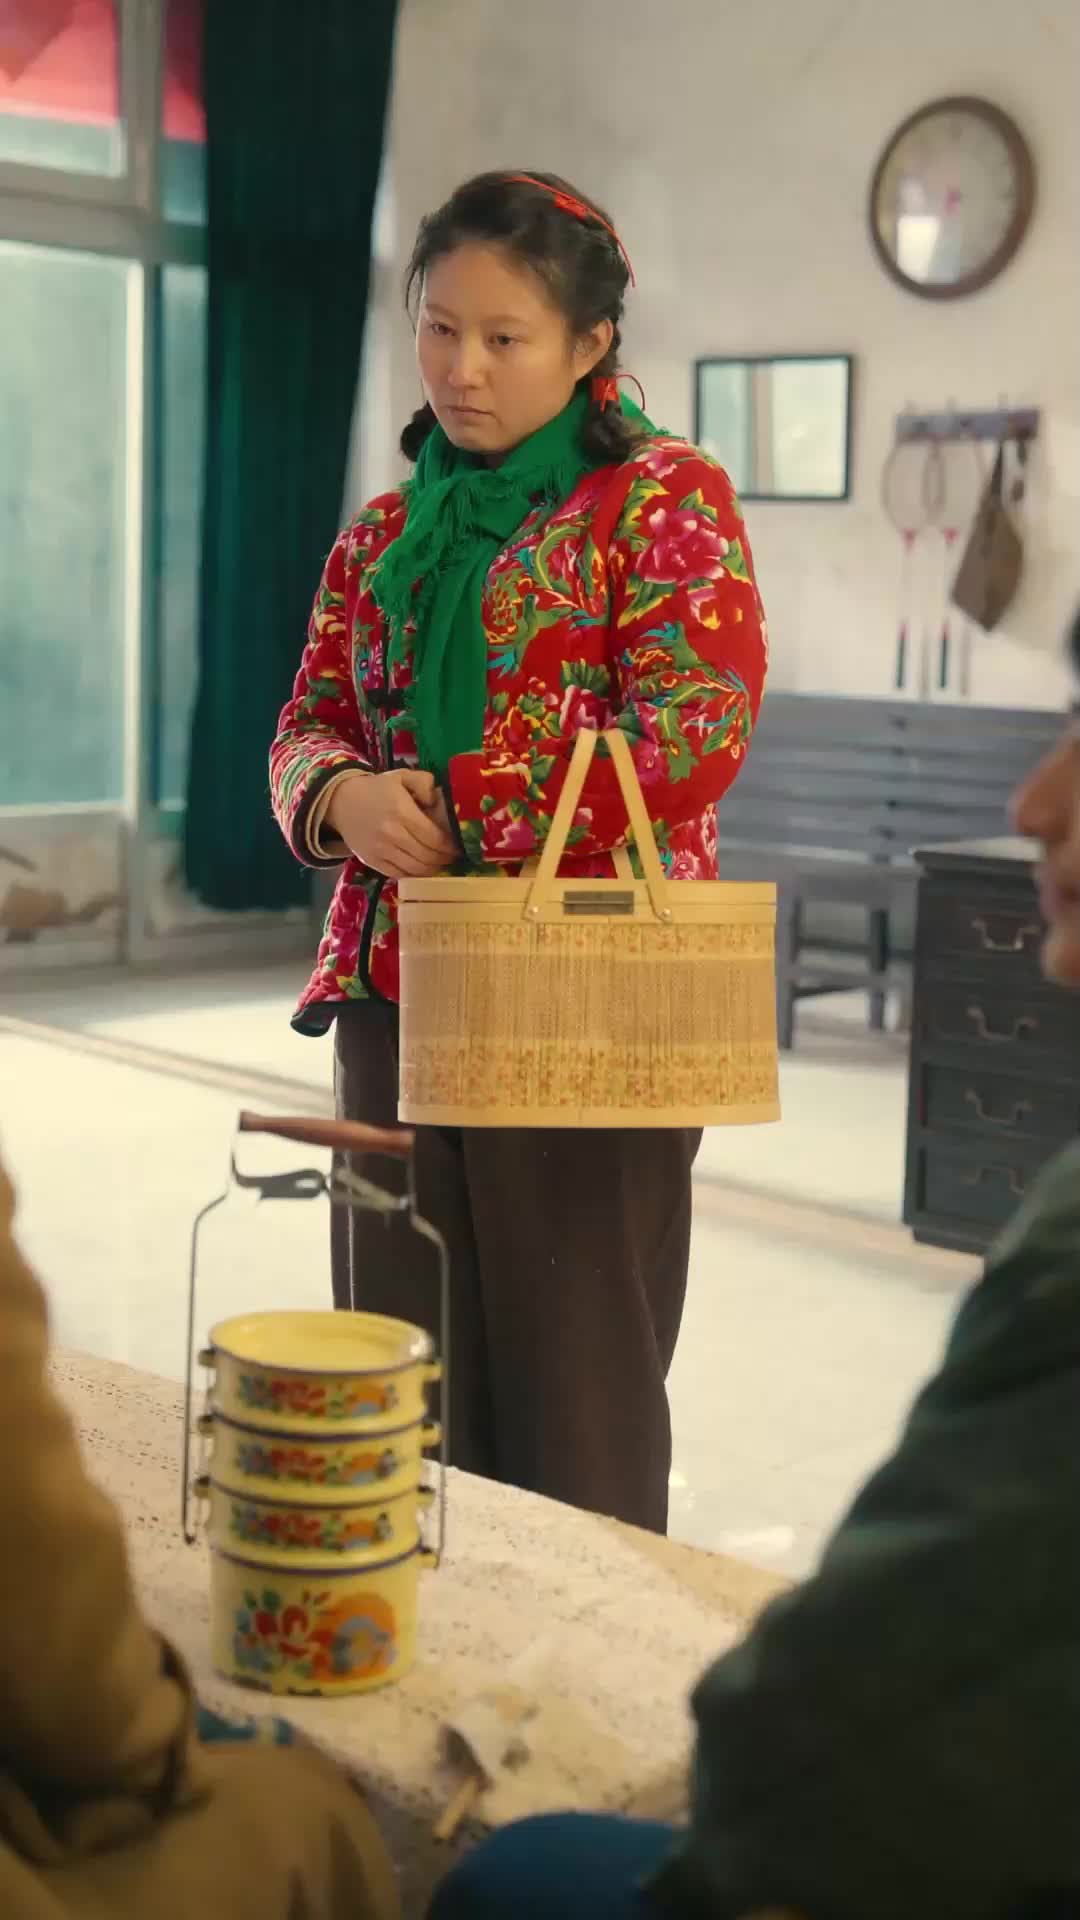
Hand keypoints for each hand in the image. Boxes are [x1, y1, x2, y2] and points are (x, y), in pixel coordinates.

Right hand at [326, 771, 456, 879]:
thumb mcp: (402, 776)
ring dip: (432, 869)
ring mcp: (381, 850)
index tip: (458, 846)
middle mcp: (392, 834)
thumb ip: (424, 782)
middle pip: (428, 856)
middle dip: (444, 858)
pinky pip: (400, 875)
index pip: (435, 838)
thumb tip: (438, 801)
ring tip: (440, 863)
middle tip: (453, 856)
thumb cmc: (377, 789)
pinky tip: (422, 868)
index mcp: (402, 811)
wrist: (342, 802)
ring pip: (416, 869)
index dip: (450, 846)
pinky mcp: (373, 862)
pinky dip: (415, 875)